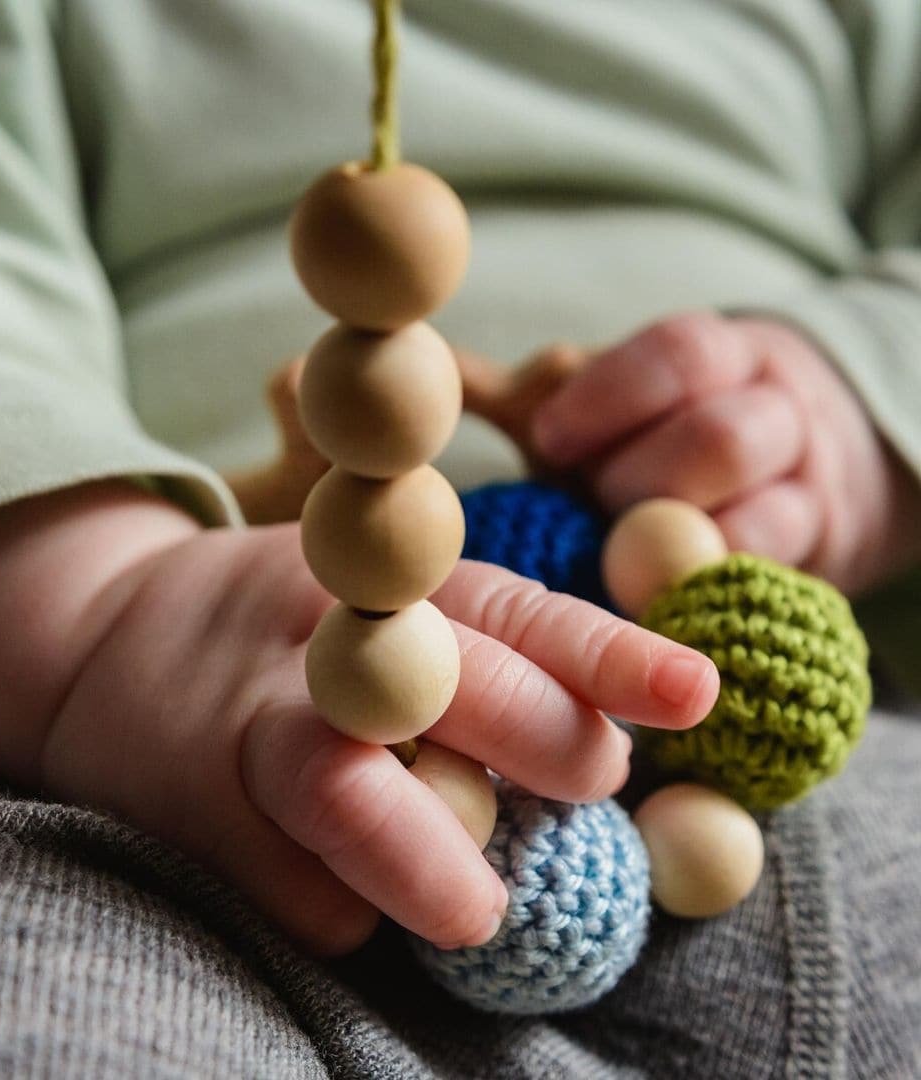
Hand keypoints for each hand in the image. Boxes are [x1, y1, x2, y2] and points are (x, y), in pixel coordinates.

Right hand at [0, 482, 717, 955]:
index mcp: (384, 583)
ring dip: (434, 863)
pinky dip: (343, 910)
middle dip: (543, 738)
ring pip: (351, 793)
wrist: (95, 640)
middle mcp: (321, 641)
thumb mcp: (369, 604)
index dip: (606, 653)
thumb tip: (604, 752)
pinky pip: (294, 889)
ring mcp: (249, 724)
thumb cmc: (277, 634)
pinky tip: (352, 903)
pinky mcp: (193, 811)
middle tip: (594, 781)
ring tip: (480, 909)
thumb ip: (473, 657)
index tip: (695, 693)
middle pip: (450, 681)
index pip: (512, 609)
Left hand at [532, 312, 920, 594]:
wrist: (802, 472)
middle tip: (593, 508)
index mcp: (723, 358)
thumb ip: (533, 393)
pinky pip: (767, 585)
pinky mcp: (820, 561)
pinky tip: (654, 606)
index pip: (679, 355)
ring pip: (760, 520)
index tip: (548, 440)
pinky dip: (704, 599)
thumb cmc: (668, 438)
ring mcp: (807, 491)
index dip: (610, 398)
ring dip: (675, 552)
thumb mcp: (616, 401)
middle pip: (720, 439)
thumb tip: (441, 373)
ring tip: (620, 565)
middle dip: (640, 484)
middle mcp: (777, 413)